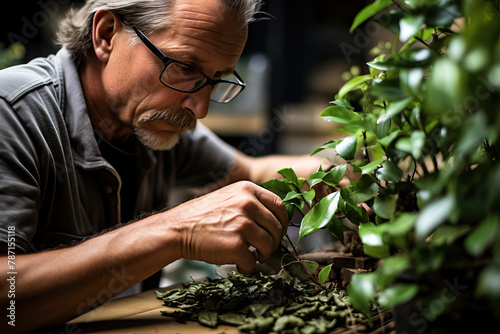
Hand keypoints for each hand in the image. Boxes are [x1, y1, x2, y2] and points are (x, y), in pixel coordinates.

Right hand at [164, 181, 288, 273]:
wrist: (177, 229)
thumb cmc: (202, 216)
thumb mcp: (229, 196)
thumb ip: (251, 202)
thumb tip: (275, 220)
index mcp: (248, 189)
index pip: (279, 205)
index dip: (281, 221)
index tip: (277, 231)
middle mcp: (248, 204)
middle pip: (277, 227)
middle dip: (273, 241)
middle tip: (264, 249)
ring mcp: (243, 224)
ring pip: (269, 244)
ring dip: (263, 254)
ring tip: (252, 256)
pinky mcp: (237, 244)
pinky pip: (253, 260)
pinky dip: (248, 266)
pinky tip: (239, 263)